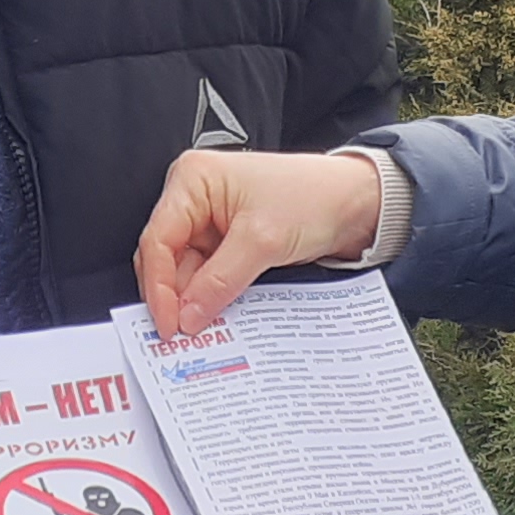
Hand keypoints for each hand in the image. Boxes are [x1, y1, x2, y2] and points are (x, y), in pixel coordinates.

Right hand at [137, 149, 384, 335]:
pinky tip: (215, 315)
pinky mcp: (226, 240)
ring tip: (201, 330)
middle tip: (180, 334)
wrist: (356, 201)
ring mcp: (210, 220)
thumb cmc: (314, 196)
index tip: (168, 323)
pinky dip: (210, 295)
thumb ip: (219, 281)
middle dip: (173, 295)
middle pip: (165, 257)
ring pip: (186, 270)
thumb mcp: (262, 241)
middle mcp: (194, 197)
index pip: (158, 239)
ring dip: (193, 300)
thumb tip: (187, 316)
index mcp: (193, 180)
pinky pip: (207, 274)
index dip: (158, 286)